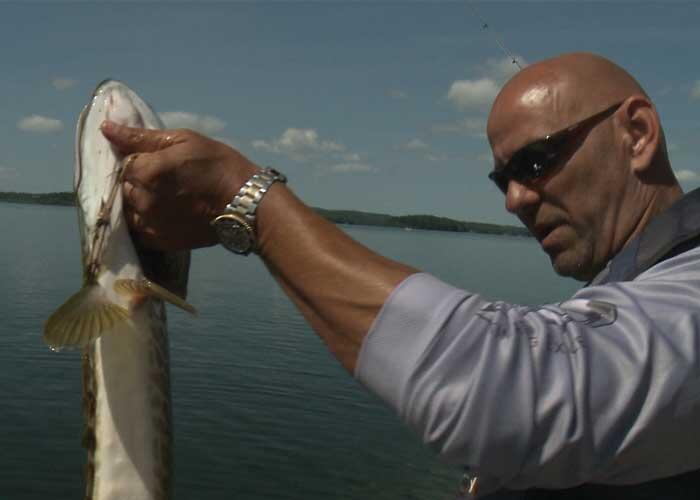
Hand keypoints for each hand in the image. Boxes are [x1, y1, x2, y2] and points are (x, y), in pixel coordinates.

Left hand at [101, 121, 259, 250]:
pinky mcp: (161, 241)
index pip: (124, 163)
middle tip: (167, 179)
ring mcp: (151, 224)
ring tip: (167, 197)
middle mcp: (143, 201)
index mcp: (146, 172)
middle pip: (126, 188)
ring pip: (131, 210)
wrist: (245, 202)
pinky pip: (141, 230)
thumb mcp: (184, 141)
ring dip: (142, 202)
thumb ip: (141, 137)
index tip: (159, 161)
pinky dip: (148, 221)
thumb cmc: (218, 164)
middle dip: (139, 182)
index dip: (140, 160)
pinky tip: (167, 213)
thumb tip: (106, 128)